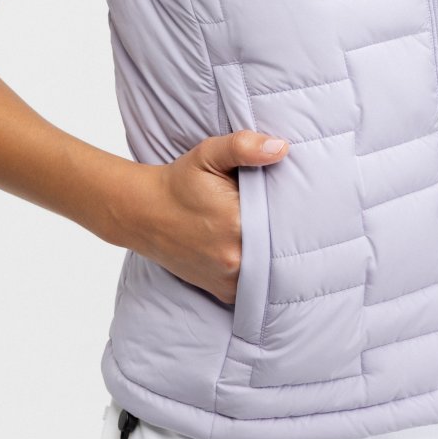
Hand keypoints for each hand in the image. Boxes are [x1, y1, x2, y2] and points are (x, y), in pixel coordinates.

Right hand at [129, 128, 288, 302]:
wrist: (145, 213)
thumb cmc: (180, 182)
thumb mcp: (209, 154)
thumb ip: (244, 147)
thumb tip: (281, 148)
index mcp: (238, 223)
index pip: (286, 220)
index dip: (292, 210)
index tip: (292, 201)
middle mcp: (235, 257)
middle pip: (279, 246)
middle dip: (282, 232)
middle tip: (279, 215)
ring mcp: (229, 278)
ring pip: (269, 269)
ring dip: (271, 254)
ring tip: (265, 233)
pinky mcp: (223, 291)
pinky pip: (253, 285)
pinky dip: (257, 271)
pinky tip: (251, 251)